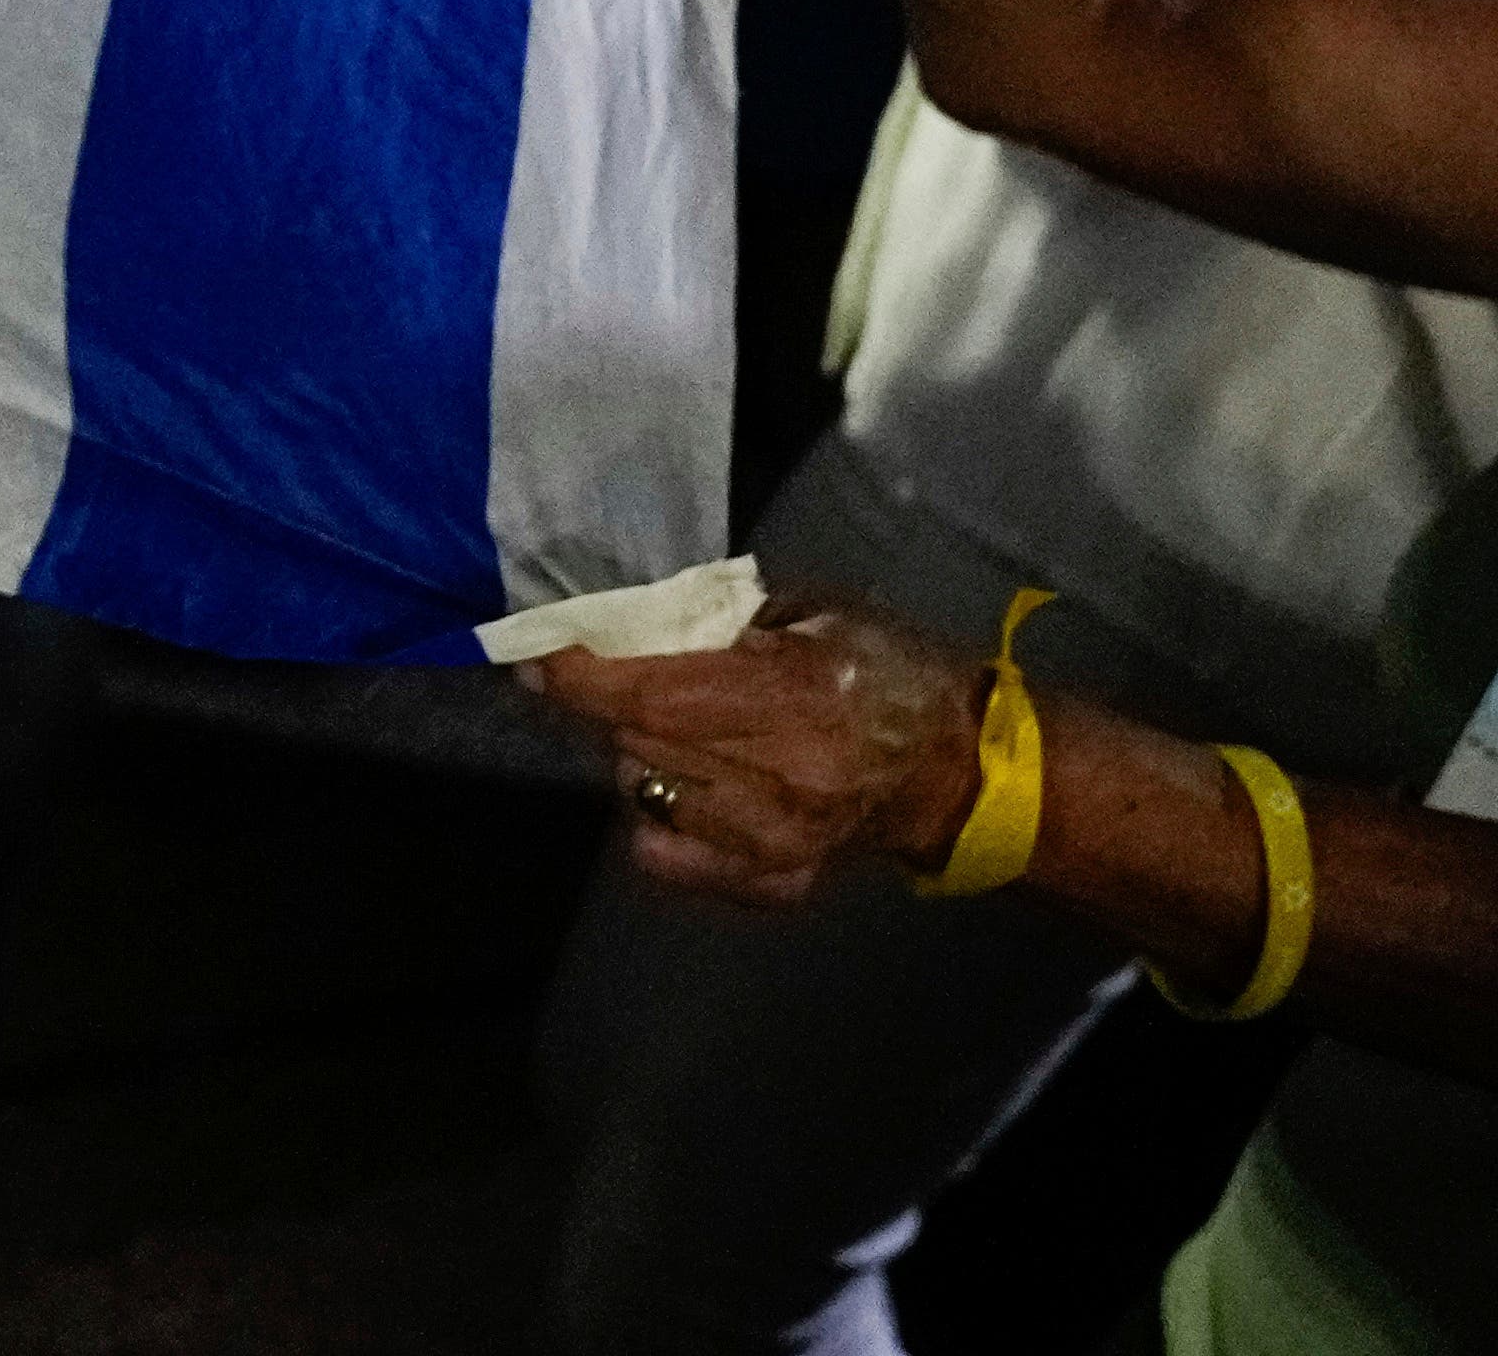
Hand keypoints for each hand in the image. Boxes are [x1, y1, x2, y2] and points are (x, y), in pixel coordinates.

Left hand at [530, 597, 991, 907]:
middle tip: (611, 679)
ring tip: (682, 732)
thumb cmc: (881, 671)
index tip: (540, 656)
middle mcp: (784, 777)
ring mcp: (779, 840)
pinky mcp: (778, 883)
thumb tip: (629, 615)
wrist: (957, 769)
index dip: (584, 678)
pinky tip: (689, 790)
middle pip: (640, 744)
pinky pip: (670, 856)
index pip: (654, 693)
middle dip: (609, 707)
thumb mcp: (815, 615)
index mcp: (796, 697)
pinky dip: (659, 821)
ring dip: (639, 758)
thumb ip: (725, 617)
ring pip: (646, 794)